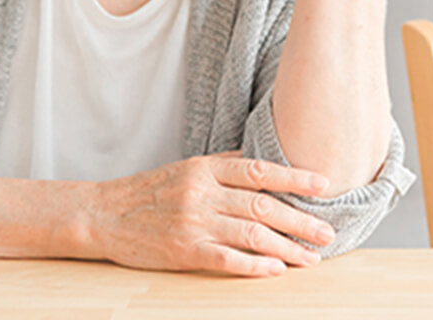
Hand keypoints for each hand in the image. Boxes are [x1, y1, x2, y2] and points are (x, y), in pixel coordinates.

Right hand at [89, 150, 335, 276]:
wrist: (104, 215)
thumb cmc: (149, 191)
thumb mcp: (186, 167)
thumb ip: (223, 165)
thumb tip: (262, 162)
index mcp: (205, 168)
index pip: (258, 170)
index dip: (294, 178)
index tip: (323, 185)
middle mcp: (202, 193)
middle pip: (262, 204)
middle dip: (300, 220)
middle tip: (328, 232)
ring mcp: (193, 222)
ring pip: (251, 233)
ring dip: (286, 248)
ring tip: (311, 257)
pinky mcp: (184, 251)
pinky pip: (226, 259)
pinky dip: (254, 265)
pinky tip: (276, 270)